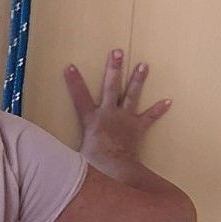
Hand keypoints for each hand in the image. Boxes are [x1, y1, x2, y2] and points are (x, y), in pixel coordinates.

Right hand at [65, 50, 171, 167]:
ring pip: (131, 96)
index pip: (79, 97)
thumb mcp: (74, 153)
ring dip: (138, 80)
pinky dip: (158, 110)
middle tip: (118, 52)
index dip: (74, 81)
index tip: (70, 66)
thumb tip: (52, 151)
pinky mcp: (137, 128)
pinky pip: (149, 118)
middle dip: (114, 69)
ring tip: (144, 65)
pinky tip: (168, 101)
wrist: (116, 169)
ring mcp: (125, 120)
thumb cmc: (93, 163)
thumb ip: (66, 147)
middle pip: (111, 87)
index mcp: (92, 119)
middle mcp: (109, 114)